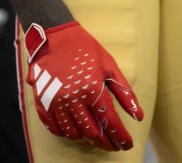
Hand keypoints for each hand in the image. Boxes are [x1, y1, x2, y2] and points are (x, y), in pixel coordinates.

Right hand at [23, 20, 142, 150]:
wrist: (54, 35)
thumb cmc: (84, 48)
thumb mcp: (109, 65)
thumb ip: (124, 92)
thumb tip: (139, 116)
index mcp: (92, 88)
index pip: (110, 122)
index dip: (120, 137)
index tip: (127, 144)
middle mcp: (73, 98)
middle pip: (92, 132)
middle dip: (106, 143)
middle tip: (114, 146)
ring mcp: (55, 102)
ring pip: (73, 133)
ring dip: (87, 140)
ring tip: (96, 138)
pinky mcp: (42, 102)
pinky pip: (54, 128)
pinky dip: (67, 134)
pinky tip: (76, 131)